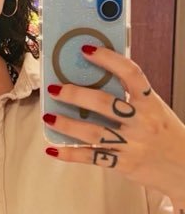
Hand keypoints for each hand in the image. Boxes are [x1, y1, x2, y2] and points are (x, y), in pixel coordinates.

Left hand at [43, 45, 184, 207]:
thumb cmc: (165, 132)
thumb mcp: (155, 108)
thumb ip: (131, 95)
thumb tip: (96, 73)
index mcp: (150, 102)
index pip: (131, 74)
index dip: (108, 59)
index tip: (86, 50)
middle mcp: (142, 122)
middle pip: (104, 104)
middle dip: (76, 95)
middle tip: (54, 88)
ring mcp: (132, 144)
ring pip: (94, 132)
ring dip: (67, 124)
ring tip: (48, 116)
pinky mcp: (123, 164)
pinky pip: (92, 158)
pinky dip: (70, 154)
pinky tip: (53, 150)